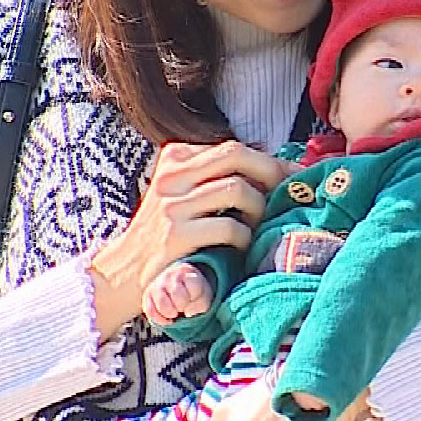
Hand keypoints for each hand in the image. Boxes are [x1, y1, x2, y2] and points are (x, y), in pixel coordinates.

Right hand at [90, 141, 293, 336]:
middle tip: (288, 196)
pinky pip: (229, 227)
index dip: (271, 162)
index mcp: (176, 158)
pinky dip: (245, 238)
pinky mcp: (175, 237)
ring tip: (257, 227)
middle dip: (271, 173)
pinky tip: (242, 249)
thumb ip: (218, 175)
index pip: (232, 148)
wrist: (125, 271)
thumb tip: (279, 163)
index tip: (295, 177)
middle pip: (235, 155)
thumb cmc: (168, 232)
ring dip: (259, 210)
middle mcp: (171, 176)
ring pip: (237, 189)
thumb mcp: (185, 192)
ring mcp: (172, 206)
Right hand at [143, 262, 212, 325]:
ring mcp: (156, 284)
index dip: (195, 297)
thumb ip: (198, 304)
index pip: (192, 286)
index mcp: (185, 271)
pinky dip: (160, 320)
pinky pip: (151, 311)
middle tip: (184, 305)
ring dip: (171, 313)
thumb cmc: (193, 293)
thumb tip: (186, 313)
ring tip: (175, 312)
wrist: (180, 287)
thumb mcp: (203, 296)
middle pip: (177, 295)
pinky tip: (167, 319)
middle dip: (183, 305)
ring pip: (163, 304)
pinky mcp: (147, 295)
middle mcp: (169, 275)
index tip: (194, 297)